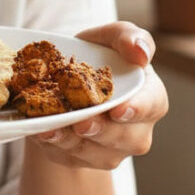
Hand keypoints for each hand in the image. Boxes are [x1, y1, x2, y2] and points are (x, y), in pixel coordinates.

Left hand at [31, 21, 167, 169]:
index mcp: (150, 96)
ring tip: (52, 128)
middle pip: (124, 137)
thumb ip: (127, 37)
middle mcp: (137, 129)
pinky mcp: (85, 158)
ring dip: (72, 141)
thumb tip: (140, 52)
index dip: (137, 109)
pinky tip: (42, 133)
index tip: (119, 110)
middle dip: (101, 130)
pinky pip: (71, 157)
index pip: (152, 105)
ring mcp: (112, 149)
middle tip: (81, 123)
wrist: (66, 80)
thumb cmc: (97, 56)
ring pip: (96, 153)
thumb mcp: (108, 38)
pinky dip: (55, 145)